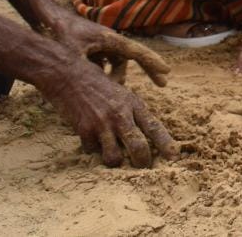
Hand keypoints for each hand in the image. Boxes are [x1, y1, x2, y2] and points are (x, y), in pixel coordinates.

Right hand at [37, 58, 176, 168]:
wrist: (67, 74)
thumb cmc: (96, 84)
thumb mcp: (120, 93)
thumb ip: (132, 112)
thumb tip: (145, 136)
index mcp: (133, 103)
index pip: (154, 127)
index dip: (165, 144)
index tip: (174, 157)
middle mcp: (120, 114)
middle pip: (138, 149)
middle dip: (142, 163)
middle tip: (142, 168)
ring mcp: (102, 123)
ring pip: (114, 158)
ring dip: (115, 161)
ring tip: (114, 156)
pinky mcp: (84, 130)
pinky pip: (92, 152)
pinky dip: (93, 150)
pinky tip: (91, 140)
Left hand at [43, 4, 171, 86]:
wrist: (44, 16)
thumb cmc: (58, 33)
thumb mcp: (73, 55)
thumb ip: (90, 73)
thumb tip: (104, 92)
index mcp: (108, 38)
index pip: (136, 51)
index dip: (153, 63)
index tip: (167, 72)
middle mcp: (108, 39)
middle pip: (132, 57)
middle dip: (147, 69)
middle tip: (162, 84)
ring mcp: (100, 43)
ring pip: (116, 63)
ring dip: (115, 77)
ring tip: (113, 94)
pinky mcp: (91, 46)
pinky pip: (103, 62)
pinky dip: (102, 73)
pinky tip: (91, 84)